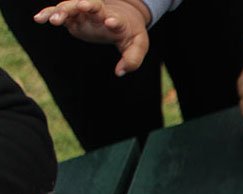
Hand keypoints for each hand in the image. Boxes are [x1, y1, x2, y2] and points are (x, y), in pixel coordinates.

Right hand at [34, 0, 150, 75]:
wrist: (120, 18)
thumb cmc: (129, 33)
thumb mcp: (137, 46)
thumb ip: (132, 60)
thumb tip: (120, 72)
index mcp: (118, 21)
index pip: (116, 19)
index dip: (113, 20)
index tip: (110, 22)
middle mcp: (100, 14)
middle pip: (92, 5)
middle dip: (86, 5)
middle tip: (81, 6)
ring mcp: (85, 14)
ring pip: (72, 7)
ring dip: (63, 11)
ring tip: (53, 20)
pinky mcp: (74, 17)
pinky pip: (59, 12)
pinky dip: (49, 14)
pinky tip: (38, 19)